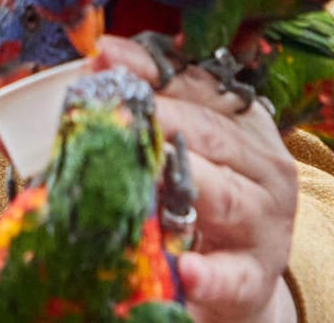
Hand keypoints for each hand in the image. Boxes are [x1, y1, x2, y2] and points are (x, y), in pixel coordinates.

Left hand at [92, 38, 299, 322]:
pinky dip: (210, 273)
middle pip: (210, 133)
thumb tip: (69, 84)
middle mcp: (264, 166)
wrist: (241, 278)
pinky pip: (233, 274)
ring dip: (185, 182)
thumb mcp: (183, 151)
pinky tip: (186, 270)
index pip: (199, 86)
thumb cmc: (204, 201)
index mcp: (245, 125)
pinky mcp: (255, 276)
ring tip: (147, 172)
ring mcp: (264, 222)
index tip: (106, 56)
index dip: (151, 69)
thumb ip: (141, 112)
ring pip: (223, 194)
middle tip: (119, 111)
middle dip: (162, 117)